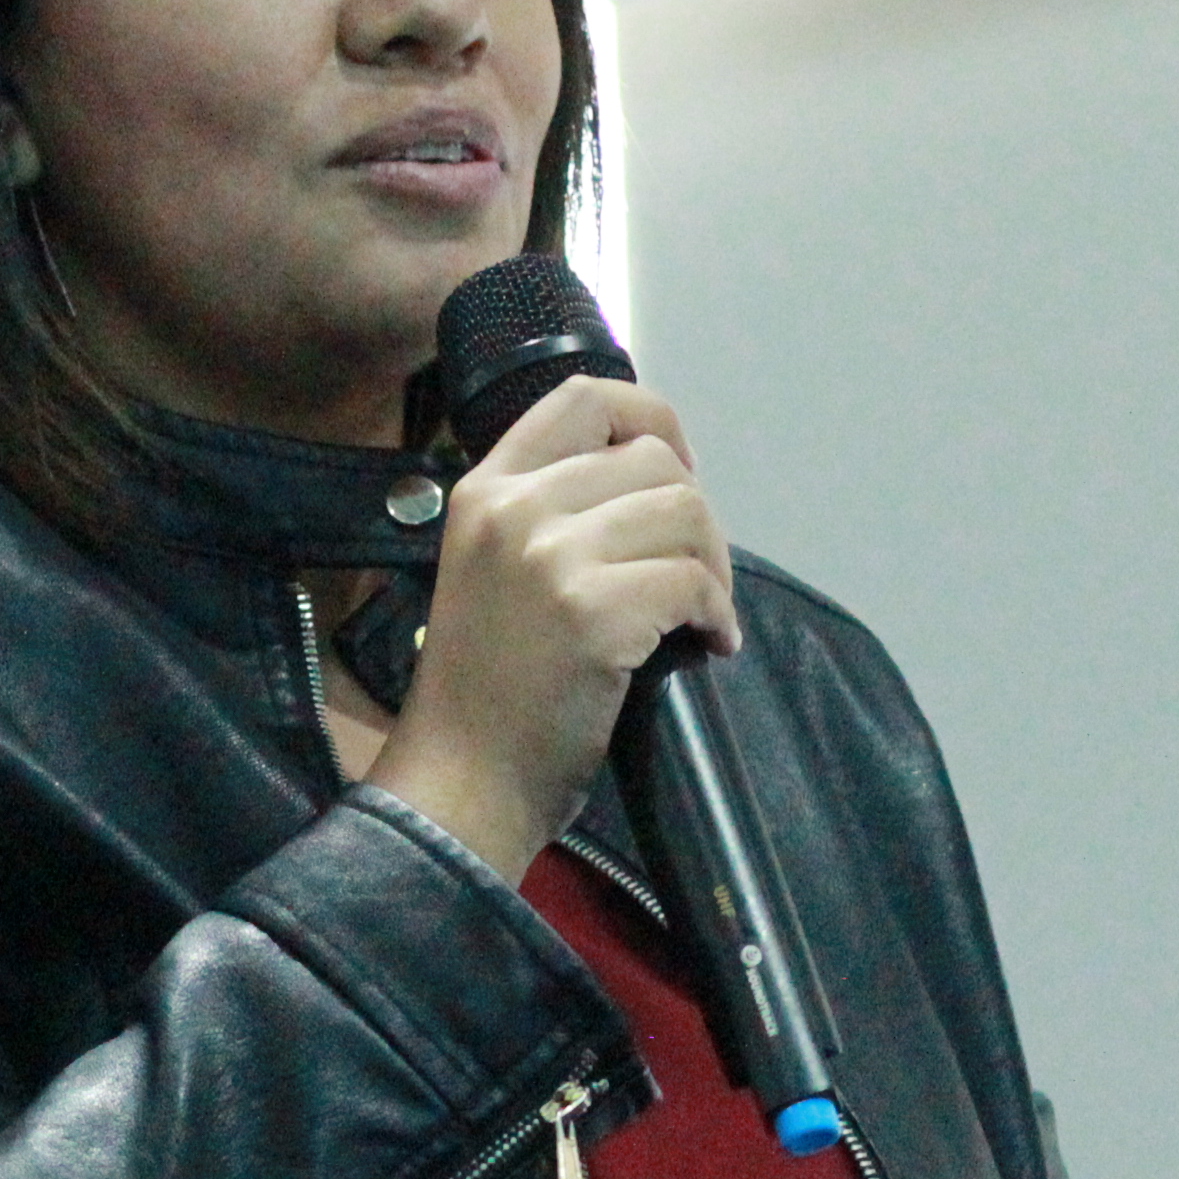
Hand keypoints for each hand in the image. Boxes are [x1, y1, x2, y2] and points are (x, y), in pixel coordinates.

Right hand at [368, 372, 734, 880]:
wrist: (460, 781)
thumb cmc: (483, 690)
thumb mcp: (494, 570)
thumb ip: (552, 514)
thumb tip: (659, 484)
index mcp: (485, 489)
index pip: (585, 397)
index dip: (651, 421)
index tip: (675, 474)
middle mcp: (515, 507)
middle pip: (654, 460)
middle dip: (696, 518)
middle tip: (694, 577)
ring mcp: (551, 556)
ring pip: (685, 512)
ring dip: (714, 567)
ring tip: (700, 615)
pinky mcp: (592, 612)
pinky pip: (695, 582)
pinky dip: (718, 615)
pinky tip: (707, 645)